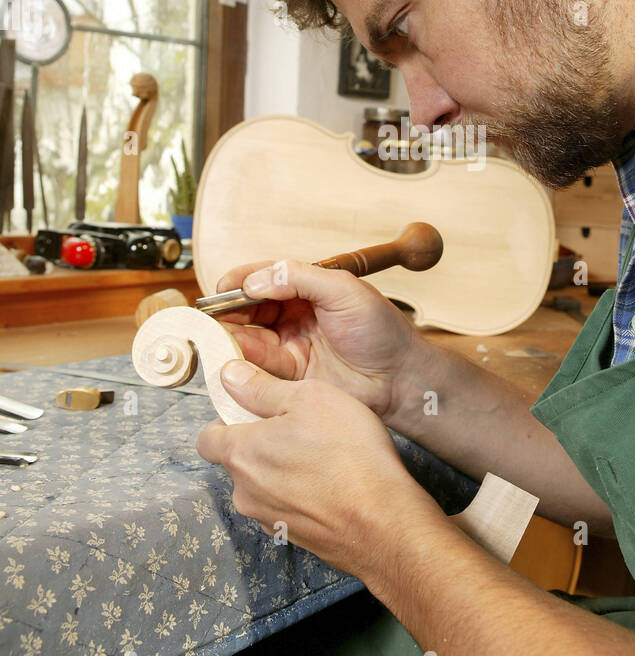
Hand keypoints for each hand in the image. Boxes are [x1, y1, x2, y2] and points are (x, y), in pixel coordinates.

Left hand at [196, 361, 444, 577]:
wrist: (383, 522)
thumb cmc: (348, 453)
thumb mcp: (310, 398)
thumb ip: (263, 387)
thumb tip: (230, 375)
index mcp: (241, 453)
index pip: (207, 438)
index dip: (227, 420)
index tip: (257, 410)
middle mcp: (245, 492)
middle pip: (239, 462)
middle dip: (262, 445)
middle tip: (301, 429)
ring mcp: (269, 519)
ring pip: (264, 487)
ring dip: (283, 472)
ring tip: (324, 458)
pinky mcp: (294, 538)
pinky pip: (288, 508)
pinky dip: (302, 496)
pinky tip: (335, 485)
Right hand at [210, 255, 423, 423]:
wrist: (400, 378)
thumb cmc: (382, 330)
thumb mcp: (344, 290)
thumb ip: (300, 277)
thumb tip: (257, 280)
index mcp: (308, 289)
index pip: (265, 278)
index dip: (241, 281)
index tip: (223, 288)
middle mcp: (295, 315)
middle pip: (250, 309)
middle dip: (229, 310)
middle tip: (213, 315)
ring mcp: (292, 345)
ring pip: (249, 337)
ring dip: (231, 336)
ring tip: (218, 336)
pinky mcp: (290, 376)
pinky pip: (258, 367)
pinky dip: (241, 362)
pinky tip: (232, 358)